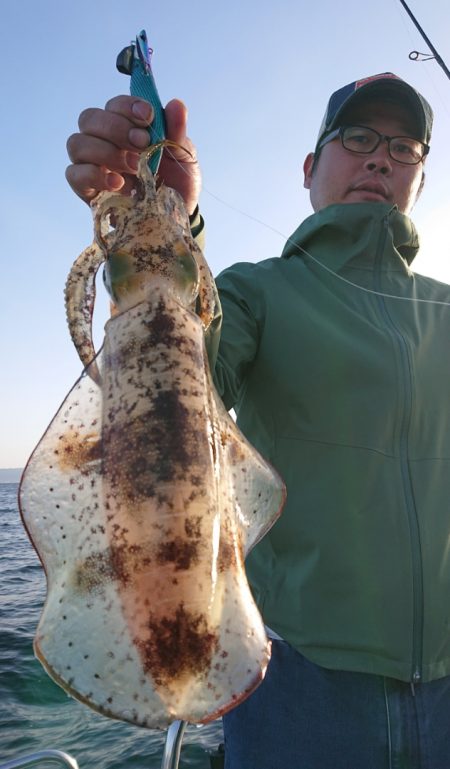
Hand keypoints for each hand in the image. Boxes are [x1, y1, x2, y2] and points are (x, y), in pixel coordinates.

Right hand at [66, 96, 200, 214]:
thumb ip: (177, 132)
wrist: (174, 216)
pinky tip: (117, 183)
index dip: (127, 106)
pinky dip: (94, 175)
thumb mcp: (183, 156)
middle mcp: (103, 141)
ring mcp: (91, 164)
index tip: (148, 117)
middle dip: (116, 128)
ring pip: (77, 143)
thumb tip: (177, 104)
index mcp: (125, 126)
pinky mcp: (86, 189)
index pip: (113, 105)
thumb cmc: (176, 182)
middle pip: (89, 119)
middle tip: (142, 144)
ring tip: (134, 167)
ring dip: (106, 151)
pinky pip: (74, 174)